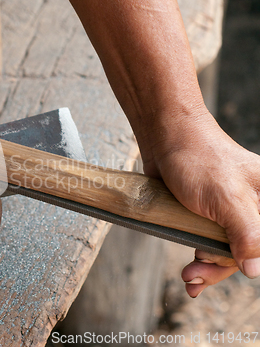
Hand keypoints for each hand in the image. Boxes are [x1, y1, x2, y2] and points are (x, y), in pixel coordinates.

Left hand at [142, 109, 259, 297]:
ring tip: (189, 275)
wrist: (164, 139)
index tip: (228, 265)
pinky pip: (209, 244)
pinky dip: (200, 261)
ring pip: (227, 252)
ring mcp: (230, 213)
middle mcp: (254, 208)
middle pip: (248, 252)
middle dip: (220, 267)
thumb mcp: (227, 199)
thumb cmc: (198, 160)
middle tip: (195, 272)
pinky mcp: (208, 215)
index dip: (250, 260)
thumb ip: (247, 234)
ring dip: (207, 268)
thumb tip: (255, 269)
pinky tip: (191, 274)